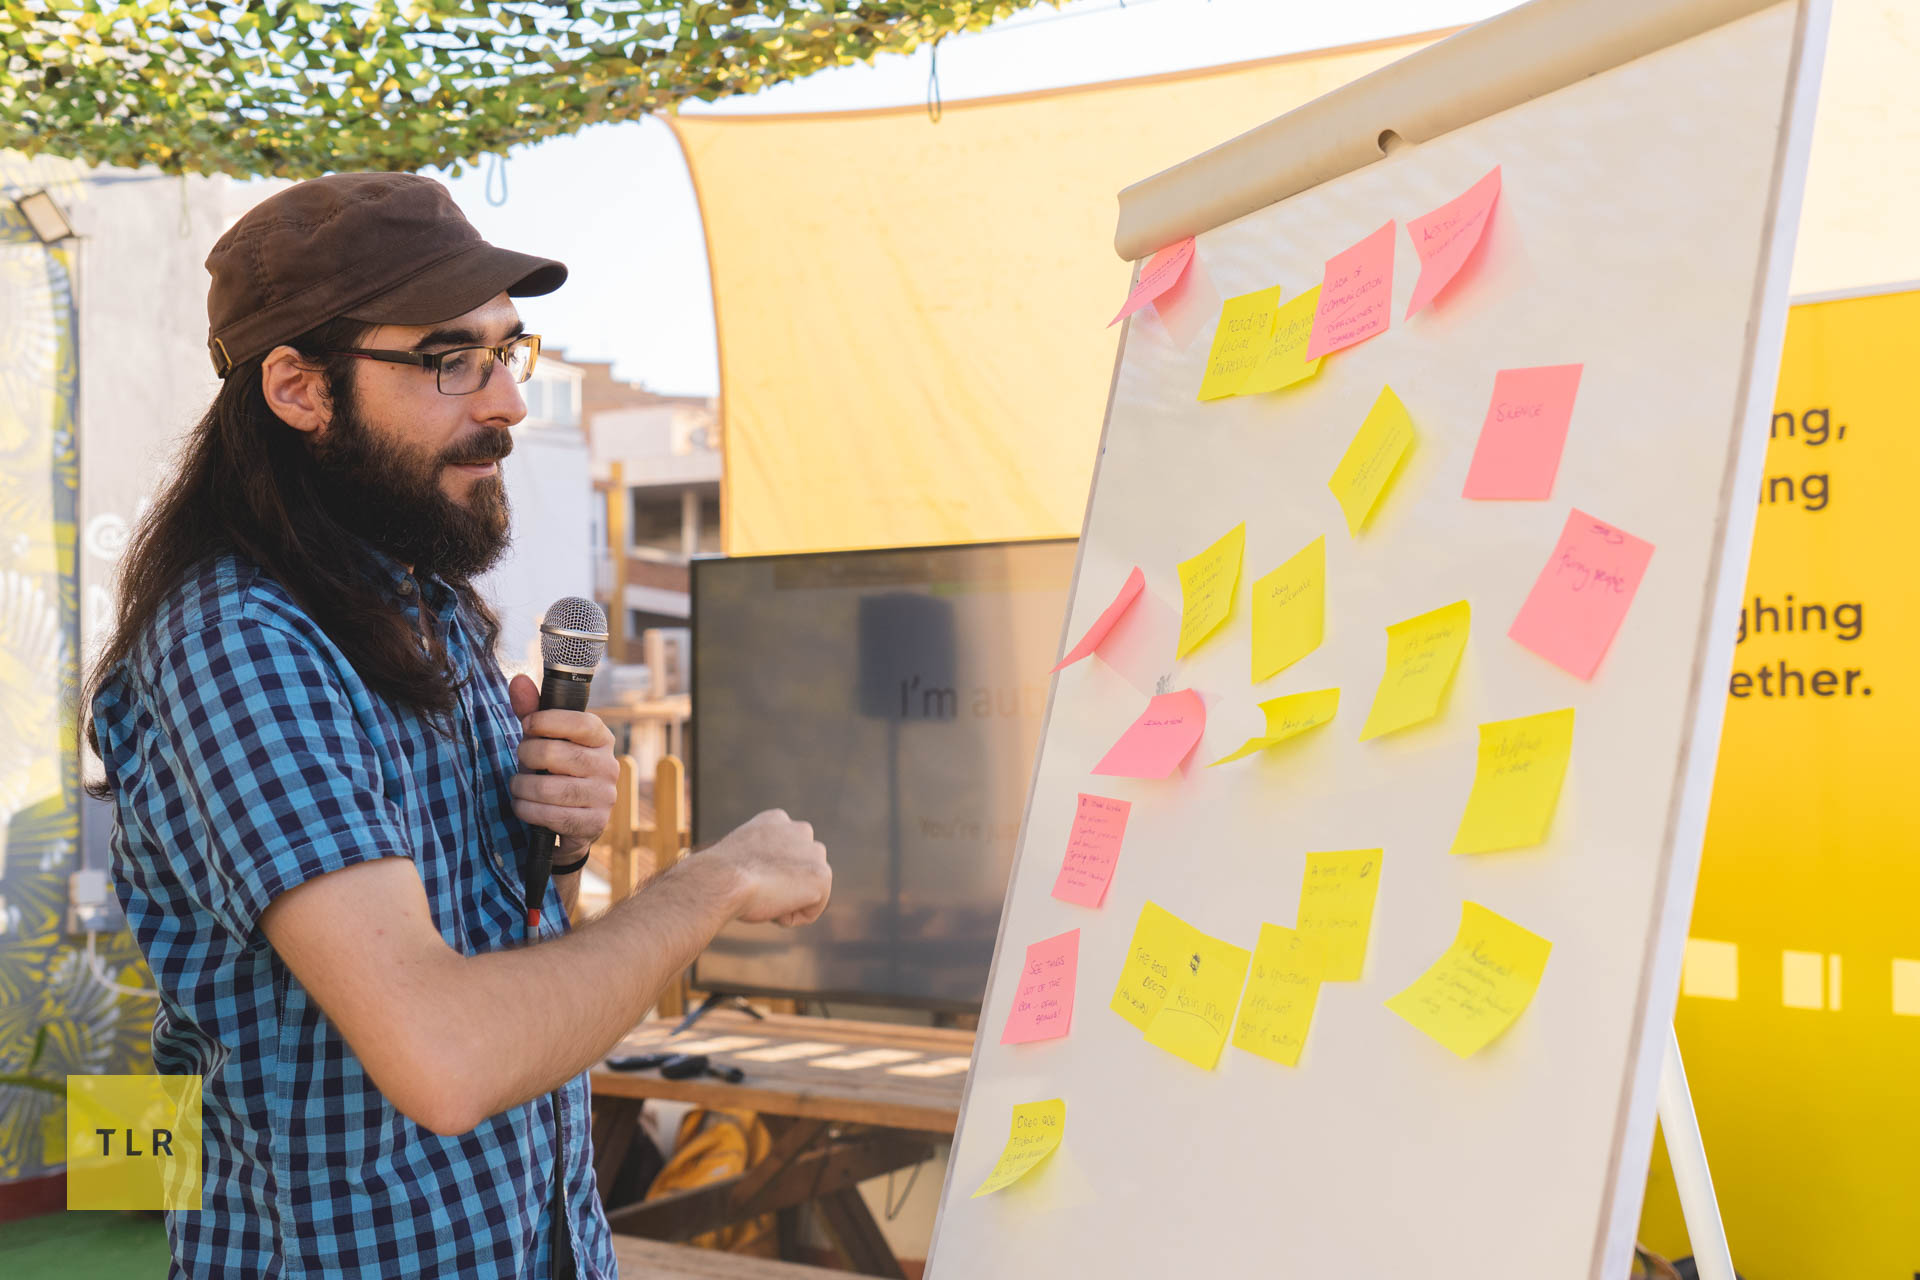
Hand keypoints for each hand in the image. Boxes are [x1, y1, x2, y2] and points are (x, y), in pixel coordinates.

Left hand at [507, 674, 618, 863]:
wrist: (572, 820)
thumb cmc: (556, 770)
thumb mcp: (544, 739)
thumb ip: (532, 711)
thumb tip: (518, 680)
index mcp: (601, 739)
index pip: (581, 722)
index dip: (548, 721)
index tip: (528, 725)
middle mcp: (608, 766)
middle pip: (559, 754)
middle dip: (528, 755)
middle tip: (521, 759)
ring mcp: (604, 796)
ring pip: (551, 788)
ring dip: (523, 787)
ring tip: (518, 786)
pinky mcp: (594, 823)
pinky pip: (553, 816)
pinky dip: (528, 811)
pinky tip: (523, 806)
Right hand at [701, 809, 830, 926]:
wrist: (721, 880)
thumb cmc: (719, 876)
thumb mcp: (740, 857)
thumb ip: (760, 860)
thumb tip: (764, 878)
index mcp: (777, 820)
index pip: (786, 854)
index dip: (766, 875)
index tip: (747, 878)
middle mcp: (800, 830)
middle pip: (801, 871)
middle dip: (784, 886)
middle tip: (757, 890)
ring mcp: (813, 852)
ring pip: (807, 891)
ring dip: (788, 901)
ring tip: (763, 896)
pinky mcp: (822, 876)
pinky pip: (811, 911)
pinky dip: (791, 918)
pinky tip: (772, 907)